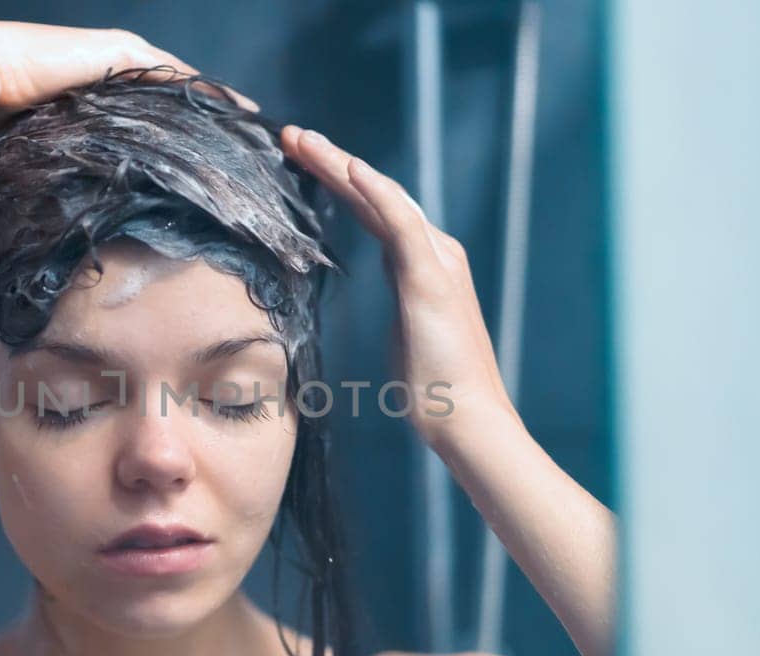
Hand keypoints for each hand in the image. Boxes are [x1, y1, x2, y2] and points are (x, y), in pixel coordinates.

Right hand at [0, 21, 259, 135]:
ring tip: (248, 120)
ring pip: (180, 80)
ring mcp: (118, 55)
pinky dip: (202, 88)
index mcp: (99, 87)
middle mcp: (113, 67)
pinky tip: (228, 105)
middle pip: (174, 91)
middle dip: (209, 112)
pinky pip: (172, 73)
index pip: (154, 106)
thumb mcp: (45, 139)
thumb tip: (82, 200)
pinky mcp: (119, 52)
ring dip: (214, 100)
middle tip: (245, 137)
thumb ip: (70, 154)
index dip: (184, 125)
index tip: (213, 149)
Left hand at [280, 125, 514, 450]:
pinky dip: (377, 192)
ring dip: (342, 165)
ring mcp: (436, 260)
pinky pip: (402, 222)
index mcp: (422, 263)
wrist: (469, 416)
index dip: (337, 182)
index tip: (298, 160)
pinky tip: (351, 169)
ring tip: (304, 140)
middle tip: (291, 134)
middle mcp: (434, 251)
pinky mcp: (433, 277)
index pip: (373, 210)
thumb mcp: (405, 336)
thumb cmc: (435, 389)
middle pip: (375, 194)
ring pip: (384, 197)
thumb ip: (398, 305)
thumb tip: (385, 294)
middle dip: (332, 162)